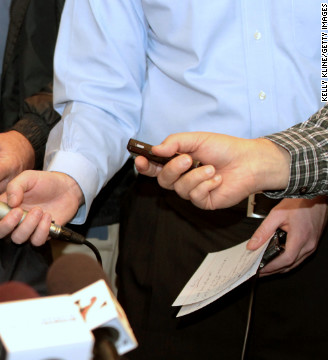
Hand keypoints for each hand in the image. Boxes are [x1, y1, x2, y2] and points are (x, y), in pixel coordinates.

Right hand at [0, 170, 83, 245]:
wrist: (67, 188)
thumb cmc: (45, 182)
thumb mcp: (28, 177)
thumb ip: (15, 186)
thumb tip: (10, 202)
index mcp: (4, 205)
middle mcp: (12, 219)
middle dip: (6, 225)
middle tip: (18, 211)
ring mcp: (25, 228)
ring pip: (17, 238)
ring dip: (28, 225)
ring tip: (39, 210)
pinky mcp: (40, 235)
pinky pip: (35, 241)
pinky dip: (42, 230)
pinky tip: (48, 217)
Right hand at [135, 132, 290, 209]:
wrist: (250, 161)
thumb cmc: (225, 148)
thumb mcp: (197, 139)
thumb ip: (175, 142)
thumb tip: (156, 149)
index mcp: (176, 161)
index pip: (154, 166)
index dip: (144, 165)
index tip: (140, 160)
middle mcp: (182, 177)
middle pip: (163, 179)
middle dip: (173, 169)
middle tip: (188, 159)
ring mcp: (192, 190)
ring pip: (179, 189)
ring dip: (196, 176)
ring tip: (212, 168)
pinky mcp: (204, 201)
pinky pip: (194, 197)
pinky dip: (206, 185)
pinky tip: (217, 179)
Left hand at [247, 197, 326, 275]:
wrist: (315, 195)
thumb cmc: (300, 203)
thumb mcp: (276, 214)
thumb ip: (263, 231)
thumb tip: (252, 245)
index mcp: (300, 238)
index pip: (285, 260)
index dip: (271, 267)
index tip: (260, 270)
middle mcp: (309, 244)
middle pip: (290, 265)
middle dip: (273, 270)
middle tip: (259, 272)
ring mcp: (312, 245)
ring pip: (296, 263)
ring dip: (281, 267)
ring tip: (266, 267)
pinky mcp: (312, 243)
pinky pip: (300, 257)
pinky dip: (288, 261)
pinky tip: (278, 259)